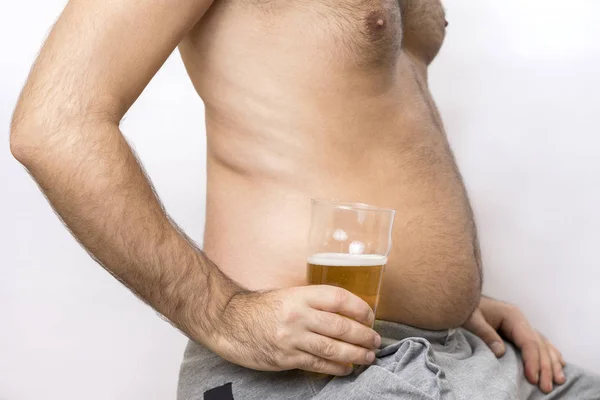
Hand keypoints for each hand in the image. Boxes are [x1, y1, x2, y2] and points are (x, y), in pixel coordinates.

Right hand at [208, 285, 380, 375]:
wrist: (229, 322)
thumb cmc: (260, 308)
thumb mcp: (288, 295)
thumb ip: (313, 302)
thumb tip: (344, 313)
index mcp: (300, 295)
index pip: (338, 298)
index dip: (359, 308)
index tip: (370, 316)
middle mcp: (298, 315)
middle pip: (340, 326)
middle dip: (363, 335)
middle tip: (375, 340)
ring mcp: (292, 338)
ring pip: (333, 348)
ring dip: (356, 354)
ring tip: (368, 356)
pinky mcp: (286, 358)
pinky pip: (318, 365)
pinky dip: (336, 368)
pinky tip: (347, 368)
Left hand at [463, 297, 565, 393]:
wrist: (464, 299)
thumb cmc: (467, 308)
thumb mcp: (472, 320)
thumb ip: (486, 334)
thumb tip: (500, 353)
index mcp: (513, 316)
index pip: (528, 342)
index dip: (533, 361)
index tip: (533, 378)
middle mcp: (521, 320)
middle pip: (539, 345)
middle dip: (545, 367)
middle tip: (546, 387)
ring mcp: (521, 325)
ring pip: (543, 345)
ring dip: (552, 363)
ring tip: (559, 380)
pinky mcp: (518, 330)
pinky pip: (538, 343)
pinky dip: (549, 353)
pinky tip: (559, 363)